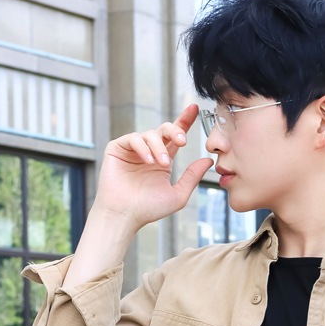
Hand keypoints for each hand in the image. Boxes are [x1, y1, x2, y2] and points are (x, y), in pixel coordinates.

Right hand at [94, 103, 212, 229]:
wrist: (125, 216)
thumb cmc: (148, 209)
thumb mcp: (177, 194)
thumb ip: (192, 176)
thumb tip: (208, 160)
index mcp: (163, 158)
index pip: (175, 136)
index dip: (185, 120)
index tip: (195, 109)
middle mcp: (148, 151)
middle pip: (164, 129)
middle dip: (175, 130)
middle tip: (183, 141)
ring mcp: (132, 149)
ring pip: (149, 134)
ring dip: (159, 147)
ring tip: (161, 163)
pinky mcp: (116, 149)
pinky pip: (132, 138)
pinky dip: (143, 147)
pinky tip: (148, 161)